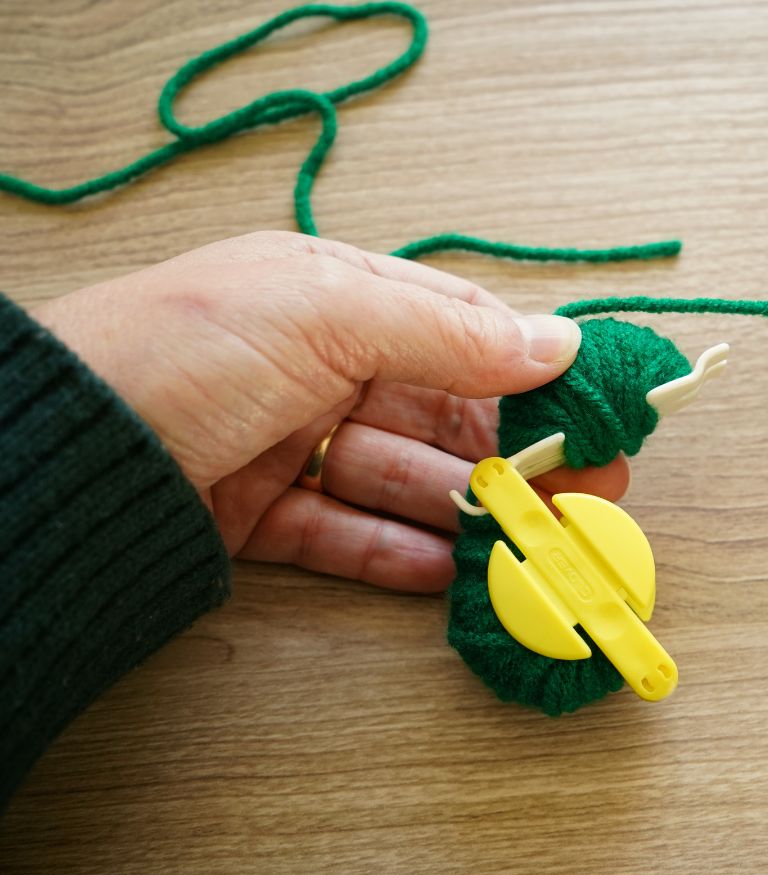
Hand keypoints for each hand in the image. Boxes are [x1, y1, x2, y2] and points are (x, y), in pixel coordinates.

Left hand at [33, 231, 628, 591]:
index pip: (463, 330)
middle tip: (584, 495)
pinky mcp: (259, 512)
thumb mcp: (325, 312)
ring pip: (404, 478)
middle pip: (443, 413)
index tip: (596, 412)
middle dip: (516, 454)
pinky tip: (450, 572)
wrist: (56, 450)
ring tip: (527, 544)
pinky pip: (347, 532)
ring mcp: (290, 440)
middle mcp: (318, 364)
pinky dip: (398, 554)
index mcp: (337, 295)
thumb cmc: (182, 349)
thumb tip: (554, 340)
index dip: (536, 371)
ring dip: (467, 511)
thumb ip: (448, 330)